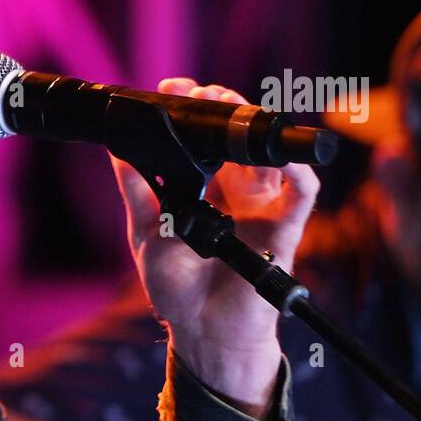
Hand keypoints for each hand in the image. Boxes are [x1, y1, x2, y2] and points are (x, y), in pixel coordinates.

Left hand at [110, 79, 320, 413]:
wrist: (202, 333)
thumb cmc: (177, 289)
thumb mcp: (147, 236)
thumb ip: (139, 196)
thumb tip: (119, 154)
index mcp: (203, 188)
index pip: (202, 138)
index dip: (192, 109)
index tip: (173, 87)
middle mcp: (235, 191)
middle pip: (237, 135)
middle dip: (223, 104)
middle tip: (202, 91)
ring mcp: (260, 207)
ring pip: (268, 155)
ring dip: (252, 128)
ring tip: (231, 108)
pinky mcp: (282, 231)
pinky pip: (301, 197)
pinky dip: (298, 175)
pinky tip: (282, 161)